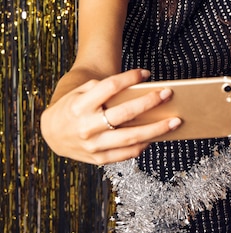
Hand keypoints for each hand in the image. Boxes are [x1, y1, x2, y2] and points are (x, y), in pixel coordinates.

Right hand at [40, 69, 180, 163]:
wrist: (52, 132)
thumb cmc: (74, 106)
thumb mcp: (81, 91)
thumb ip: (104, 89)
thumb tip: (138, 91)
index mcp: (81, 105)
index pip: (110, 87)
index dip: (129, 78)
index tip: (146, 73)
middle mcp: (87, 126)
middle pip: (124, 114)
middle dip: (149, 103)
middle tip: (168, 94)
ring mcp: (92, 145)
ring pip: (130, 138)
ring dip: (156, 129)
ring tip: (174, 121)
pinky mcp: (97, 159)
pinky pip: (125, 154)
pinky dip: (142, 145)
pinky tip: (155, 137)